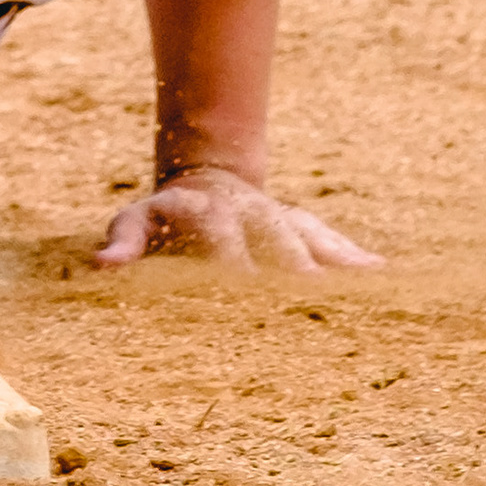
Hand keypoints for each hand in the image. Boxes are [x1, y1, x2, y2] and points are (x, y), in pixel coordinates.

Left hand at [96, 166, 377, 270]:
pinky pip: (332, 242)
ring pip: (309, 240)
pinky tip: (383, 277)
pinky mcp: (303, 227)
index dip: (233, 260)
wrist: (206, 178)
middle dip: (291, 272)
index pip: (221, 235)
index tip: (244, 290)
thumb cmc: (163, 216)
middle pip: (276, 240)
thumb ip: (124, 241)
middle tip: (309, 307)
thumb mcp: (136, 221)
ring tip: (356, 298)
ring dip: (330, 268)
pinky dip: (355, 260)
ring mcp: (280, 217)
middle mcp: (250, 211)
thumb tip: (103, 265)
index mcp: (206, 211)